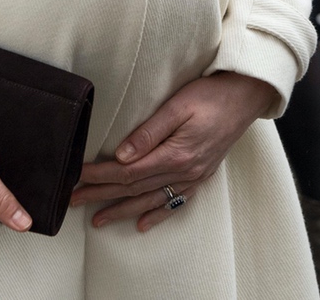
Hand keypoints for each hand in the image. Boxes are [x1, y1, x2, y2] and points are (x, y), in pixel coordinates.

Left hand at [71, 72, 276, 231]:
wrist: (246, 98)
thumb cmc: (211, 95)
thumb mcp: (178, 106)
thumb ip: (149, 131)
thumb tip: (121, 154)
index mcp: (175, 155)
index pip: (128, 171)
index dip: (100, 174)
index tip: (77, 175)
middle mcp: (184, 172)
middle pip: (134, 188)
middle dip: (102, 195)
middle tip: (74, 200)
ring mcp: (194, 177)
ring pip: (151, 200)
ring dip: (122, 211)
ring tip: (98, 220)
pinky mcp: (200, 176)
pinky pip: (175, 202)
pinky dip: (157, 214)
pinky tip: (142, 224)